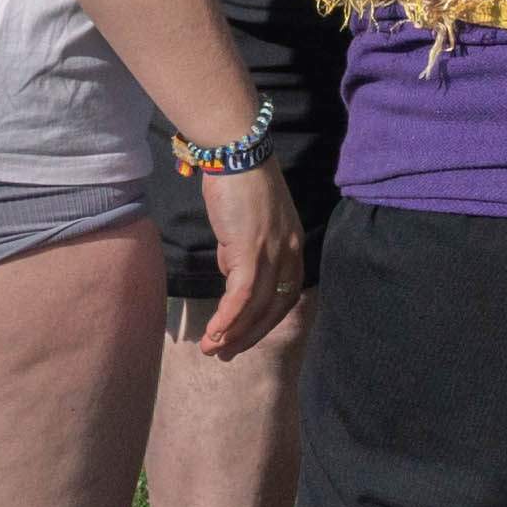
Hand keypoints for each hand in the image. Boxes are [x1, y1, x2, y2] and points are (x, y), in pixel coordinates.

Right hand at [183, 152, 302, 360]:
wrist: (235, 153)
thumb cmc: (237, 182)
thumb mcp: (248, 223)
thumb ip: (243, 251)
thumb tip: (231, 274)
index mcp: (294, 246)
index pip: (285, 295)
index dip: (265, 321)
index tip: (244, 336)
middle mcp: (290, 252)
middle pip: (274, 308)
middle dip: (249, 335)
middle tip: (226, 353)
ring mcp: (273, 252)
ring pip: (257, 306)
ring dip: (233, 332)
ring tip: (212, 349)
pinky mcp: (251, 250)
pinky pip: (241, 295)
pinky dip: (228, 318)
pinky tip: (214, 332)